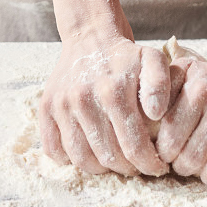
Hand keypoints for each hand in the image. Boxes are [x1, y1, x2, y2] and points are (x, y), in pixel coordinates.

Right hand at [38, 33, 171, 176]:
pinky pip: (54, 149)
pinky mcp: (45, 108)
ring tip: (115, 164)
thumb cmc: (126, 55)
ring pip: (81, 158)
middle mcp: (83, 100)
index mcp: (113, 91)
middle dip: (128, 169)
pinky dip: (70, 161)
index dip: (149, 163)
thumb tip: (156, 114)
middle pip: (108, 157)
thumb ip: (160, 84)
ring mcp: (61, 105)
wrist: (90, 37)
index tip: (158, 167)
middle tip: (138, 167)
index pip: (134, 146)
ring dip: (101, 170)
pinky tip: (89, 155)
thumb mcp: (153, 59)